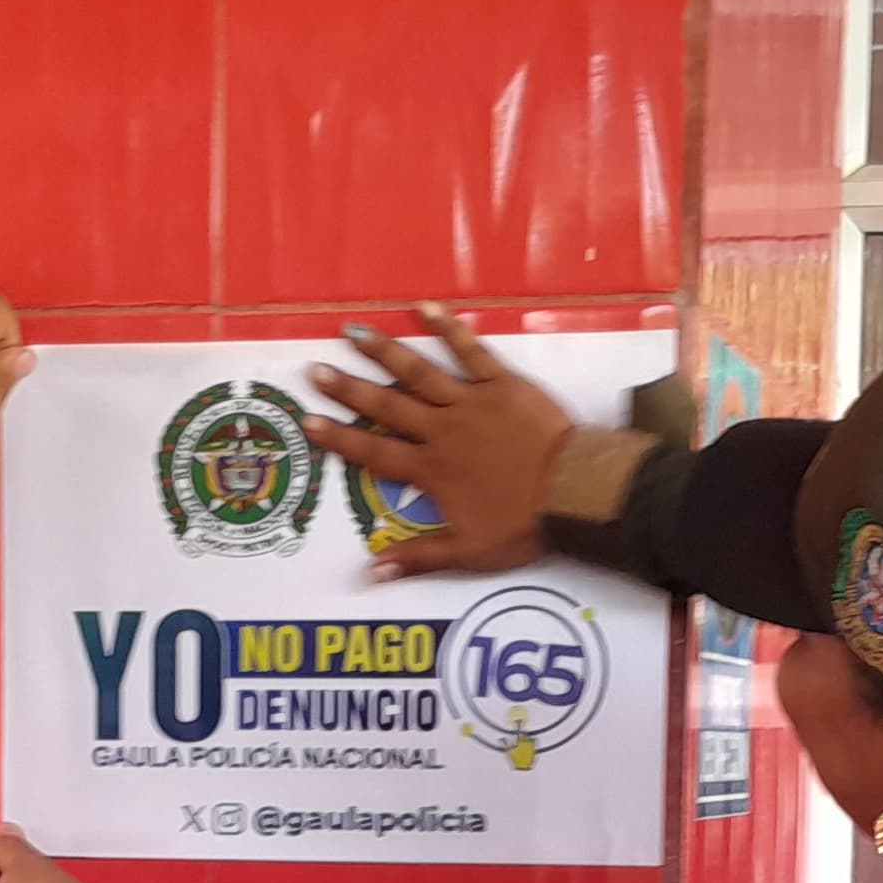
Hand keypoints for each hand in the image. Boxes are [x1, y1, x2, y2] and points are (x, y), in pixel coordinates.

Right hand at [303, 307, 572, 581]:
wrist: (573, 492)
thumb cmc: (523, 524)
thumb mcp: (469, 552)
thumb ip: (418, 559)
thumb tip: (370, 574)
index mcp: (431, 471)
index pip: (375, 454)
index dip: (340, 439)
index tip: (308, 422)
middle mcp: (442, 431)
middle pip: (386, 407)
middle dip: (348, 389)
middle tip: (314, 370)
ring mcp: (470, 402)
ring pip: (418, 372)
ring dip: (384, 352)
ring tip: (354, 332)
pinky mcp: (500, 383)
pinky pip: (470, 351)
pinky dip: (448, 328)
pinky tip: (425, 307)